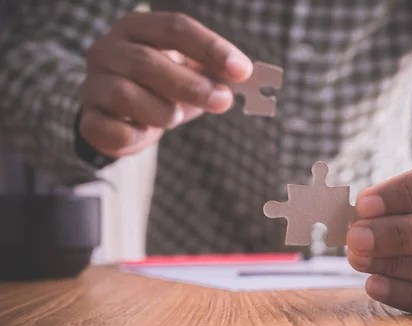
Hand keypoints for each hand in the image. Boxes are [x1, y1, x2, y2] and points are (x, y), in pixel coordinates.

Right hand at [80, 11, 252, 157]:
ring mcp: (93, 83)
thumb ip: (216, 73)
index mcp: (137, 28)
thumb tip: (246, 78)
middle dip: (192, 85)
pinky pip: (109, 129)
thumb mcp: (192, 74)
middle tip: (223, 101)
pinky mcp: (88, 119)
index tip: (242, 71)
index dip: (211, 48)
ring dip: (162, 111)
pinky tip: (146, 133)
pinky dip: (135, 135)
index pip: (175, 28)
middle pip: (148, 61)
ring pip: (126, 95)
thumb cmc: (163, 88)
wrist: (122, 116)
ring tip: (174, 116)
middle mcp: (108, 49)